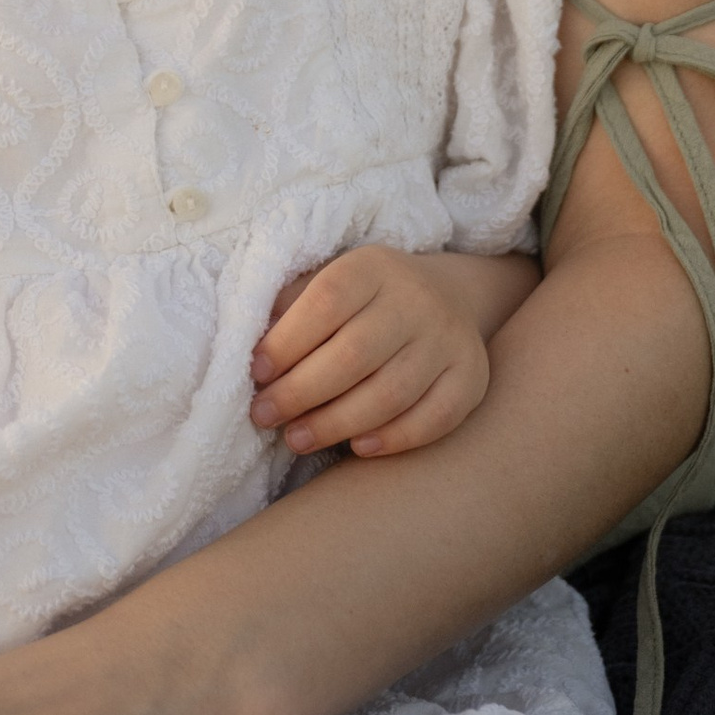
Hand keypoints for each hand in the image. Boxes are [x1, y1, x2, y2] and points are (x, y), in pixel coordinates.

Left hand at [250, 245, 531, 457]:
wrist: (445, 297)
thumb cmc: (361, 302)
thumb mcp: (325, 282)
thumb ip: (288, 309)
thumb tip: (243, 350)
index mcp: (372, 267)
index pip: (325, 302)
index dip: (286, 342)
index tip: (256, 374)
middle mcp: (416, 298)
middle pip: (354, 354)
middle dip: (300, 392)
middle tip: (264, 417)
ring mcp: (449, 339)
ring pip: (391, 393)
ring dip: (336, 423)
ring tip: (296, 438)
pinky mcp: (471, 377)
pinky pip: (435, 417)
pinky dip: (394, 438)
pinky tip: (356, 447)